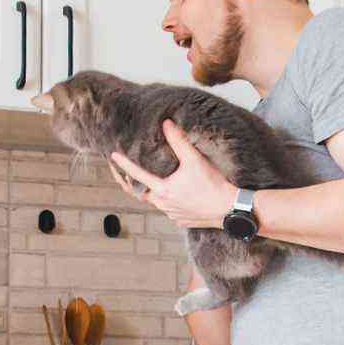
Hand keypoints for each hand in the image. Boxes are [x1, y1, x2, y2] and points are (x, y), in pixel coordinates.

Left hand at [110, 120, 238, 229]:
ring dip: (150, 192)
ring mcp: (172, 214)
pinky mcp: (182, 220)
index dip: (124, 165)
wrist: (230, 209)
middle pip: (141, 193)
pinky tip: (170, 194)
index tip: (113, 157)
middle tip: (123, 174)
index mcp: (163, 191)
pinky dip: (165, 201)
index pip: (137, 176)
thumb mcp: (195, 160)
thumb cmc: (213, 185)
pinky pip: (169, 210)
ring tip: (148, 181)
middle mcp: (164, 205)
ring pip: (155, 202)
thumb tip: (167, 124)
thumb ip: (179, 141)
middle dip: (131, 183)